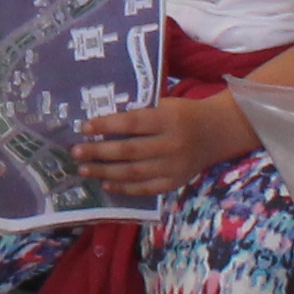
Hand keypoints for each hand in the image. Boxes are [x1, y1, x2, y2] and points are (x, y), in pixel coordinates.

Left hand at [74, 92, 251, 199]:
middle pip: (129, 151)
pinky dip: (125, 188)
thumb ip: (139, 114)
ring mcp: (174, 166)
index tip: (84, 127)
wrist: (218, 131)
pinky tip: (106, 183)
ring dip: (105, 172)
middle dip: (99, 152)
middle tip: (76, 152)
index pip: (132, 123)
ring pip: (134, 172)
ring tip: (84, 169)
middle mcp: (171, 144)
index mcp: (167, 120)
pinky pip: (146, 189)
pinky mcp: (175, 182)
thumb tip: (101, 123)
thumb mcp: (164, 105)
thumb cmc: (183, 114)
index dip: (106, 126)